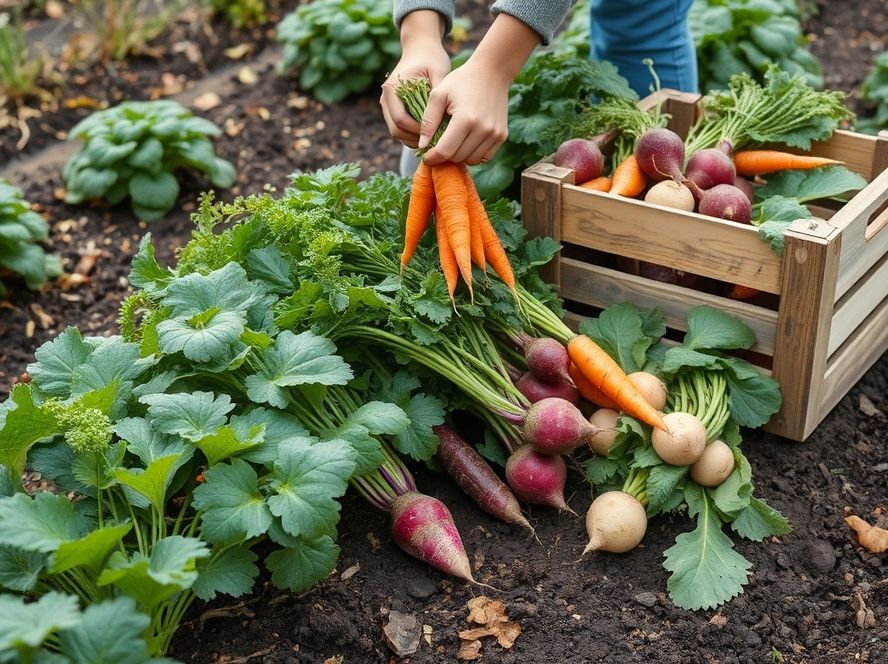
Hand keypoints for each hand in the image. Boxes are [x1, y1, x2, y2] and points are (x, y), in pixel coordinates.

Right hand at [380, 14, 450, 147]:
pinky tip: (429, 135)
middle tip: (435, 144)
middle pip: (395, 130)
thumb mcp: (438, 72)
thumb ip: (437, 94)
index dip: (417, 131)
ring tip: (433, 142)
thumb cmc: (431, 58)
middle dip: (414, 139)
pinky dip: (412, 134)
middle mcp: (386, 98)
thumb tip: (440, 120)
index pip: (400, 119)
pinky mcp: (394, 108)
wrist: (420, 47)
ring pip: (396, 131)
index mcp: (392, 89)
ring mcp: (388, 104)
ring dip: (413, 139)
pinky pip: (400, 127)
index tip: (436, 135)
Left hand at [419, 59, 510, 165]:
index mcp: (465, 119)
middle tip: (437, 149)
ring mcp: (495, 134)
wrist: (493, 71)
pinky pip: (484, 157)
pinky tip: (464, 144)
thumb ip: (428, 120)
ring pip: (471, 160)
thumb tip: (421, 145)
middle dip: (444, 157)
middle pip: (458, 157)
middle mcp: (483, 129)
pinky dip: (472, 155)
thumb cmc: (462, 80)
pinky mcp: (502, 135)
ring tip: (451, 145)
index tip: (426, 156)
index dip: (432, 157)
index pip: (445, 151)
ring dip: (458, 157)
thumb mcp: (439, 94)